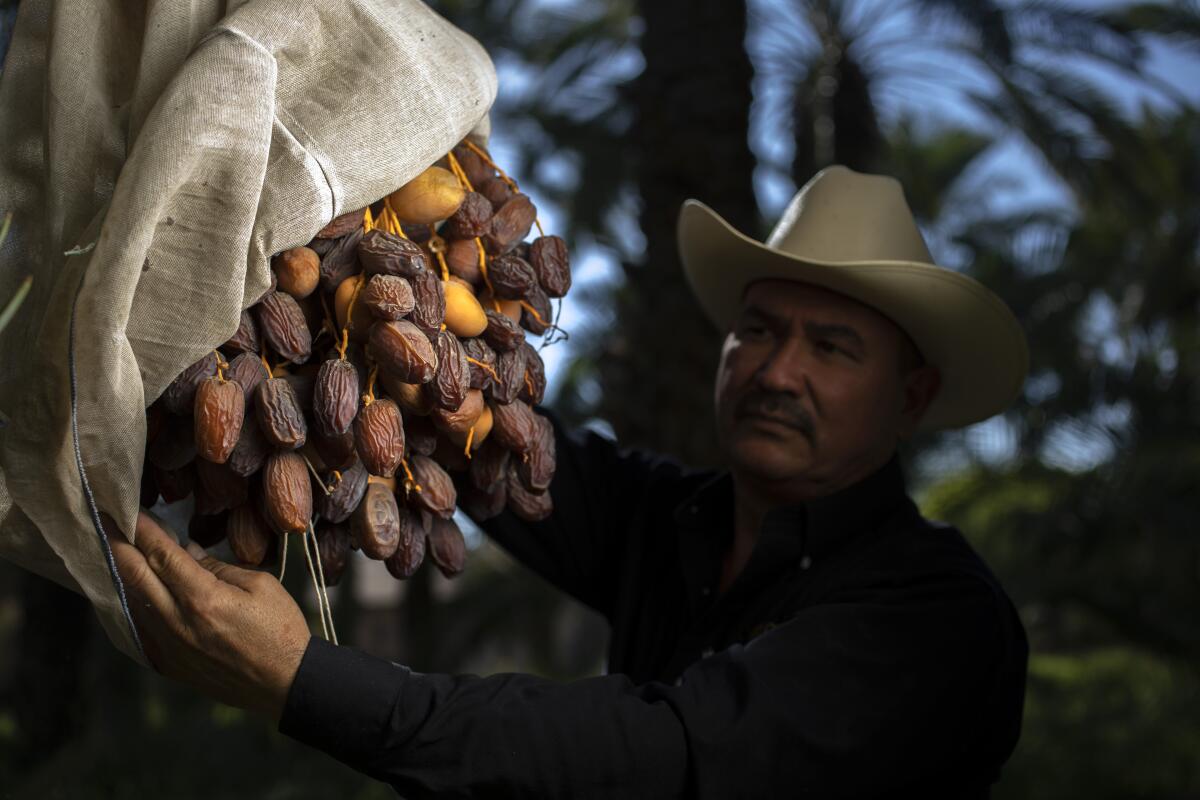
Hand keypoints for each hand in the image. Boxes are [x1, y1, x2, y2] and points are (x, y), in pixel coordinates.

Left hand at [109, 510, 311, 720]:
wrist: (284, 683)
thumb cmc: (280, 629)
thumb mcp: (259, 585)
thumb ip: (218, 567)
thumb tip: (187, 550)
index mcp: (204, 599)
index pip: (162, 555)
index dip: (142, 530)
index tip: (127, 510)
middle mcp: (178, 623)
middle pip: (135, 577)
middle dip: (118, 546)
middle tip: (107, 523)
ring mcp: (170, 646)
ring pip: (133, 602)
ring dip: (124, 574)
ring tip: (120, 551)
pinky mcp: (169, 664)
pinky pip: (142, 627)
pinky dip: (136, 603)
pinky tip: (137, 590)